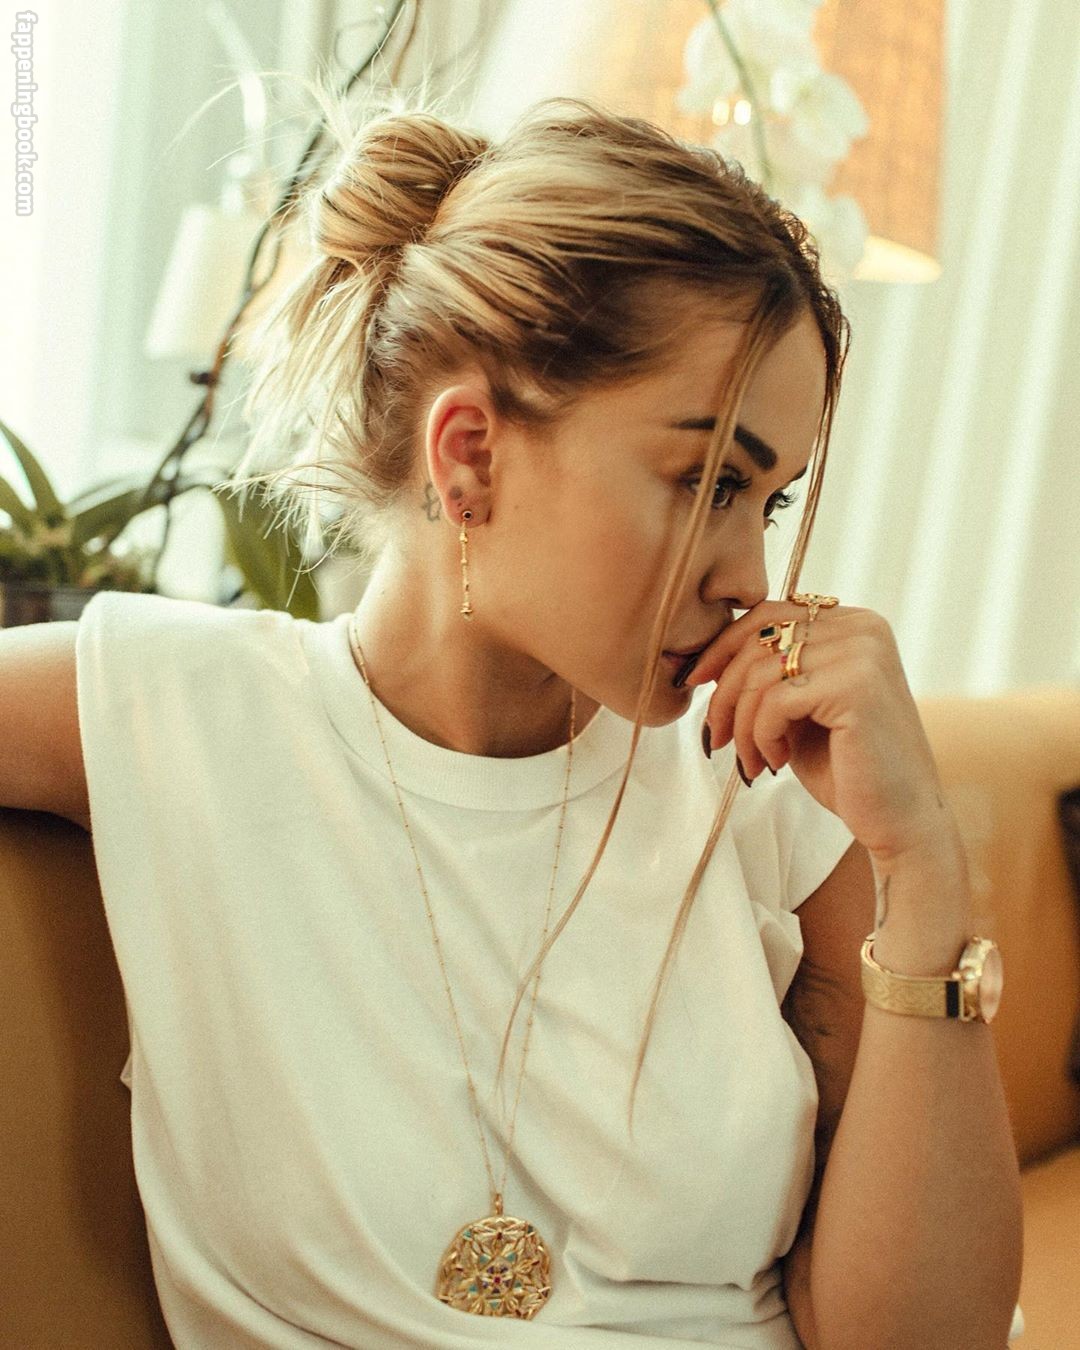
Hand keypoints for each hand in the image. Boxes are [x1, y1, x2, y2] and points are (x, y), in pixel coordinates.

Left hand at [685, 602, 958, 866]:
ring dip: (741, 725)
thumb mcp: (798, 710)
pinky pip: (776, 701)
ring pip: (761, 673)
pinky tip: (775, 763)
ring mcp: (864, 653)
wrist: (899, 821)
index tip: (693, 683)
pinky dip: (762, 736)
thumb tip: (706, 661)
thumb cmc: (846, 768)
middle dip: (725, 693)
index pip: (767, 614)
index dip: (722, 647)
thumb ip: (768, 676)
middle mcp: (863, 628)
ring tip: (751, 761)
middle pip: (759, 639)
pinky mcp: (857, 687)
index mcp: (853, 623)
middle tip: (717, 740)